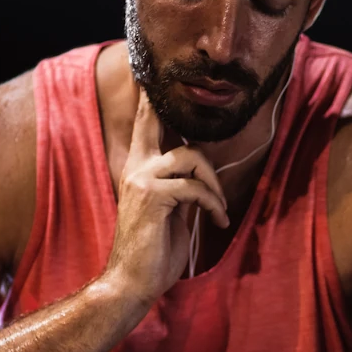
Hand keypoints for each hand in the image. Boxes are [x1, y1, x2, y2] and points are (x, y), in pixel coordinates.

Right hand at [103, 87, 229, 306]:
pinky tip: (217, 221)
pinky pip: (195, 187)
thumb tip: (199, 172)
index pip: (145, 124)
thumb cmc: (154, 251)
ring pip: (191, 156)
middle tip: (169, 86)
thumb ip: (180, 186)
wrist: (132, 283)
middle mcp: (137, 168)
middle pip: (155, 119)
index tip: (148, 69)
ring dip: (213, 183)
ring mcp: (142, 179)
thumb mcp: (171, 212)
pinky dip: (213, 204)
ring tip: (219, 208)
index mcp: (138, 169)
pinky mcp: (153, 196)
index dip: (149, 97)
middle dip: (168, 102)